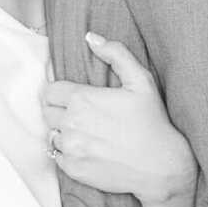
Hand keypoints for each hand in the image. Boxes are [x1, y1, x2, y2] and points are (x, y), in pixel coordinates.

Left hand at [44, 33, 196, 206]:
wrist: (161, 166)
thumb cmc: (152, 122)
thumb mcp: (141, 81)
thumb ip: (116, 54)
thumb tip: (91, 37)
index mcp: (82, 99)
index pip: (49, 91)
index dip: (61, 93)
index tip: (75, 98)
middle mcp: (71, 124)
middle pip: (46, 112)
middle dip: (60, 111)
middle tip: (83, 115)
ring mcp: (71, 148)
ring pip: (52, 135)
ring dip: (64, 133)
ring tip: (87, 133)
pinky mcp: (73, 169)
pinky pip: (57, 157)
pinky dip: (68, 153)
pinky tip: (89, 150)